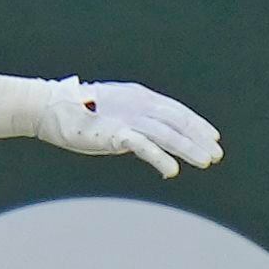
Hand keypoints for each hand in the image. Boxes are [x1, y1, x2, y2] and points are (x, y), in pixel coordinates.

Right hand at [33, 78, 225, 177]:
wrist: (52, 110)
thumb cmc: (82, 115)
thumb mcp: (116, 117)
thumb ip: (135, 128)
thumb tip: (152, 144)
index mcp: (141, 98)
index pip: (176, 111)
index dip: (196, 125)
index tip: (213, 138)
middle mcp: (139, 105)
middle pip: (177, 122)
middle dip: (198, 138)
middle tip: (216, 154)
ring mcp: (128, 118)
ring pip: (166, 134)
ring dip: (188, 148)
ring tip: (205, 161)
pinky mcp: (115, 133)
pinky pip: (143, 146)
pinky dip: (160, 157)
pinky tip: (172, 170)